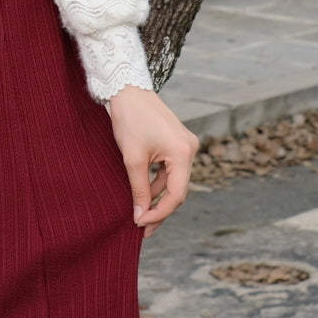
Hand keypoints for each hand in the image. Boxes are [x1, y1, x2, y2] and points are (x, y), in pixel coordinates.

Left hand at [108, 86, 197, 237]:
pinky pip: (170, 169)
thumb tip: (140, 215)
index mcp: (183, 153)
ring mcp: (185, 145)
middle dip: (159, 208)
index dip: (158, 213)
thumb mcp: (132, 158)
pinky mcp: (176, 142)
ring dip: (157, 196)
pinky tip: (143, 194)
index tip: (140, 224)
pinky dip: (157, 182)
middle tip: (141, 227)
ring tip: (139, 213)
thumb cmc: (130, 120)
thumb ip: (138, 189)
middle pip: (178, 189)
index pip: (176, 194)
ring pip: (173, 181)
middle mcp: (190, 149)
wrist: (128, 89)